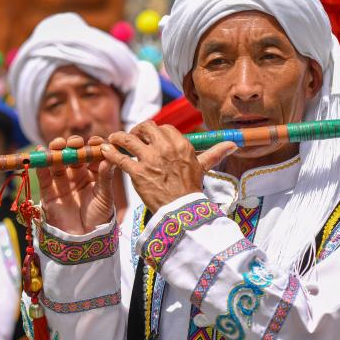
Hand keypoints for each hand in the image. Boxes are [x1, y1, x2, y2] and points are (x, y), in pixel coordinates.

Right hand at [37, 135, 117, 234]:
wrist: (83, 238)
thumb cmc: (98, 217)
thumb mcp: (105, 195)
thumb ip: (106, 176)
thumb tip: (109, 156)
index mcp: (93, 173)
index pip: (92, 155)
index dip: (93, 146)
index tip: (96, 142)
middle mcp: (77, 174)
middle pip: (73, 154)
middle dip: (74, 146)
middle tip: (76, 143)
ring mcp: (62, 181)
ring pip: (58, 161)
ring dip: (57, 150)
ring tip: (58, 145)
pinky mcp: (48, 190)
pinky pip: (43, 174)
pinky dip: (41, 163)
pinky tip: (41, 153)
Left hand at [100, 121, 236, 212]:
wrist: (182, 211)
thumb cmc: (192, 190)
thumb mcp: (204, 168)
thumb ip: (216, 153)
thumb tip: (234, 144)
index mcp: (181, 144)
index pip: (163, 127)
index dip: (154, 130)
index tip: (149, 136)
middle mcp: (165, 148)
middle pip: (145, 127)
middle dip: (137, 129)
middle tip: (132, 136)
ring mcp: (150, 159)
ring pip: (128, 138)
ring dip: (118, 137)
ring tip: (113, 140)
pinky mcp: (137, 172)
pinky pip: (119, 157)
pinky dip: (109, 152)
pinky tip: (105, 151)